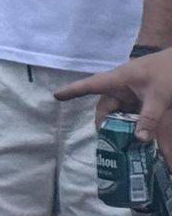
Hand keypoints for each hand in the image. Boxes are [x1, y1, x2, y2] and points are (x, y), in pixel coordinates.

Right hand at [57, 48, 171, 148]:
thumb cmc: (169, 72)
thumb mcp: (159, 96)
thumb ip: (150, 118)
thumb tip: (139, 139)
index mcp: (119, 79)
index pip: (91, 85)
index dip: (73, 90)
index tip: (56, 96)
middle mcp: (122, 86)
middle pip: (106, 106)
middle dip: (107, 123)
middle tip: (110, 142)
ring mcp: (132, 92)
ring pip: (120, 112)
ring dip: (122, 126)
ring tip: (126, 143)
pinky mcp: (143, 98)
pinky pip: (132, 113)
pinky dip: (134, 124)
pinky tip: (139, 137)